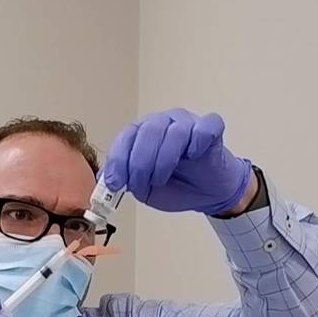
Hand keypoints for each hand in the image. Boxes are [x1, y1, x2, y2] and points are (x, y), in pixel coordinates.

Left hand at [102, 108, 252, 215]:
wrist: (207, 193)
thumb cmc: (176, 185)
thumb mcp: (144, 188)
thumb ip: (127, 180)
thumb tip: (106, 179)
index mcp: (143, 133)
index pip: (126, 137)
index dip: (118, 160)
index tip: (115, 183)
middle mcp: (164, 123)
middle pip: (148, 131)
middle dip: (140, 163)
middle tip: (140, 184)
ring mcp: (188, 123)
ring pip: (174, 131)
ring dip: (164, 159)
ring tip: (161, 179)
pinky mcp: (211, 129)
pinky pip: (204, 128)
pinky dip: (197, 142)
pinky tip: (192, 156)